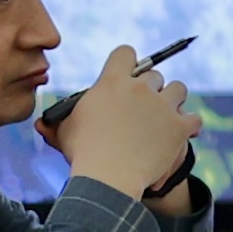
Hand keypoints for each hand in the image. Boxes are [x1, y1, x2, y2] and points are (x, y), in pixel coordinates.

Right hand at [55, 44, 198, 199]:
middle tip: (143, 108)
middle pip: (154, 75)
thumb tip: (39, 123)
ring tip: (165, 116)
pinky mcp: (179, 126)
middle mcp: (140, 88)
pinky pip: (193, 118)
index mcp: (112, 82)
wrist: (107, 178)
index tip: (128, 74)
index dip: (128, 63)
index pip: (126, 53)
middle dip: (150, 89)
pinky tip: (183, 132)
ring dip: (173, 101)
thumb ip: (55, 122)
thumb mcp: (64, 133)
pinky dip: (190, 125)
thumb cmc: (82, 154)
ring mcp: (163, 106)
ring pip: (179, 89)